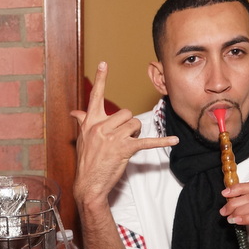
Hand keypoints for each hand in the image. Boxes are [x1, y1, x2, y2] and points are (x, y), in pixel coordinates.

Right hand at [71, 62, 177, 207]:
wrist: (88, 184)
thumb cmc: (86, 162)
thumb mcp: (82, 140)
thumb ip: (82, 123)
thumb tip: (75, 113)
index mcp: (90, 122)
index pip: (95, 97)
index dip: (100, 79)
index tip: (104, 64)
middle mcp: (100, 127)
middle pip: (125, 113)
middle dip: (129, 124)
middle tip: (124, 136)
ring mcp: (112, 138)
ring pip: (135, 125)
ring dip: (136, 134)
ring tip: (127, 144)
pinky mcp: (124, 149)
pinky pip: (147, 142)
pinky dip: (162, 142)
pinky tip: (173, 141)